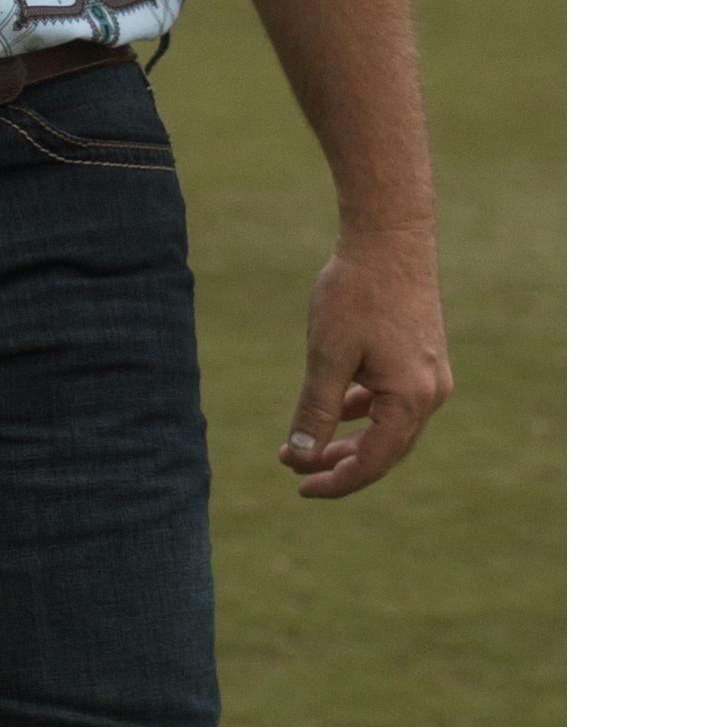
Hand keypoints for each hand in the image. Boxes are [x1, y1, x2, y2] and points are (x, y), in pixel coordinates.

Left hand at [279, 229, 449, 497]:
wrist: (390, 238)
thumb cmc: (356, 293)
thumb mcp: (327, 356)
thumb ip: (315, 410)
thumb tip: (301, 456)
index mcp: (411, 398)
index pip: (373, 462)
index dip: (335, 481)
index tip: (299, 488)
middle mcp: (431, 393)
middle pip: (386, 451)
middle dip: (340, 464)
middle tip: (295, 470)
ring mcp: (431, 376)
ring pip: (389, 427)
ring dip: (351, 440)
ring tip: (307, 448)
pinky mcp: (423, 359)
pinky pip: (393, 402)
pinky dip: (363, 412)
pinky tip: (335, 411)